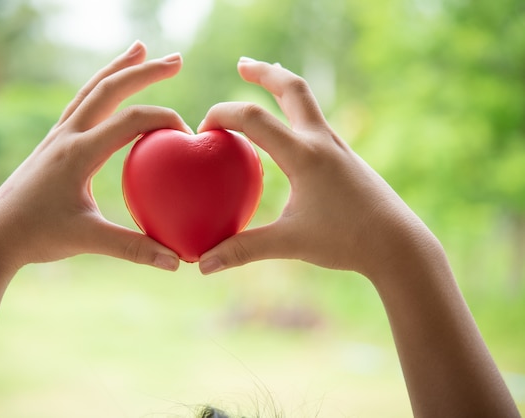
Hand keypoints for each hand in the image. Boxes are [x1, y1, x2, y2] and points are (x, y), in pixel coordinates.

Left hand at [0, 41, 188, 273]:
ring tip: (141, 49)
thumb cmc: (37, 236)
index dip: (164, 119)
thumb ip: (134, 249)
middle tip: (177, 59)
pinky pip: (81, 103)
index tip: (188, 136)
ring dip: (119, 68)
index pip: (130, 120)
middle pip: (109, 88)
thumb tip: (177, 261)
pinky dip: (101, 88)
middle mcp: (67, 135)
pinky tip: (109, 90)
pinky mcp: (54, 142)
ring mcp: (58, 135)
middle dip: (145, 70)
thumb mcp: (88, 241)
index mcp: (78, 152)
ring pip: (91, 89)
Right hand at [198, 57, 434, 277]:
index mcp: (305, 155)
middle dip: (264, 72)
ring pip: (308, 101)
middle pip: (292, 87)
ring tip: (266, 78)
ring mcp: (337, 146)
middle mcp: (322, 141)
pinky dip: (294, 113)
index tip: (203, 131)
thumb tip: (203, 265)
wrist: (399, 244)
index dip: (222, 115)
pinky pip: (315, 122)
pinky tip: (288, 131)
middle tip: (242, 63)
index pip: (254, 118)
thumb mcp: (290, 243)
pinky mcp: (345, 157)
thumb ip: (243, 250)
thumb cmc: (347, 241)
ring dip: (283, 86)